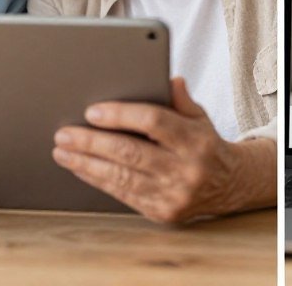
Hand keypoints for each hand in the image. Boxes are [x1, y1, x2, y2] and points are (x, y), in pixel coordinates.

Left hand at [52, 78, 272, 222]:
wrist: (228, 185)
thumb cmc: (205, 144)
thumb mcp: (200, 117)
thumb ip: (181, 99)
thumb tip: (169, 79)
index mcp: (195, 140)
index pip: (154, 122)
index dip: (121, 115)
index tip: (92, 111)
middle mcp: (185, 169)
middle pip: (131, 152)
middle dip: (92, 142)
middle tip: (64, 134)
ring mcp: (173, 194)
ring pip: (122, 177)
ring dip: (86, 164)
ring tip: (63, 151)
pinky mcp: (162, 212)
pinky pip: (123, 194)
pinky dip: (98, 180)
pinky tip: (81, 169)